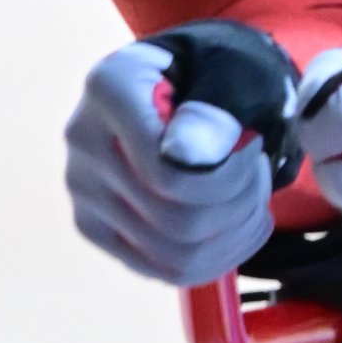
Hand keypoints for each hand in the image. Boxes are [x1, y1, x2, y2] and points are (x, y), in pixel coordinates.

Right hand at [64, 38, 279, 285]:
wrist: (196, 79)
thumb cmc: (221, 72)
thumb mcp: (236, 71)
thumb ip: (217, 108)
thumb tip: (187, 157)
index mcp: (109, 87)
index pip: (170, 176)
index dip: (230, 177)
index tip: (253, 147)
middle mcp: (83, 140)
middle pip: (175, 222)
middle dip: (239, 205)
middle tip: (259, 173)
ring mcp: (83, 189)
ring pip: (174, 256)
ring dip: (234, 234)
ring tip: (251, 196)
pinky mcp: (95, 226)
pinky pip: (163, 270)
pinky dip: (217, 257)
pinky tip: (238, 223)